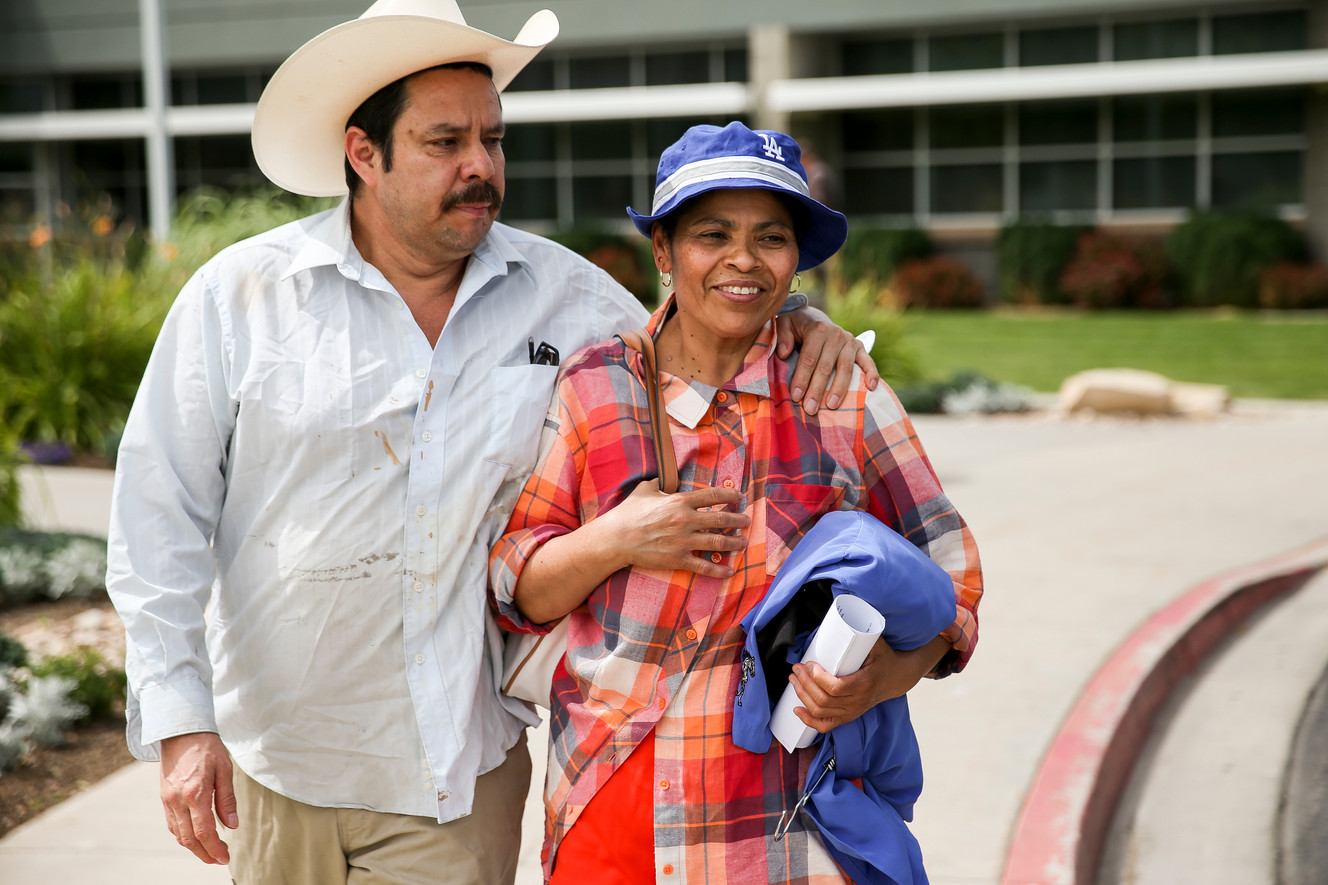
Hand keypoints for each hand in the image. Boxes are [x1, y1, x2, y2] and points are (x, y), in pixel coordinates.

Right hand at [159, 731, 237, 864]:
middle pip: (189, 838)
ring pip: (178, 833)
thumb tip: (232, 825)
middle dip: (204, 854)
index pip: (205, 831)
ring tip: (209, 853)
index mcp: (196, 792)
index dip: (215, 848)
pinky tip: (195, 837)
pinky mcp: (164, 797)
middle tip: (219, 860)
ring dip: (193, 847)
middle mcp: (178, 799)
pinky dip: (183, 835)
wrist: (181, 731)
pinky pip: (172, 823)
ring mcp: (168, 799)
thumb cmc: (207, 747)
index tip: (225, 857)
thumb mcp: (225, 769)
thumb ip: (227, 799)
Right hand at [514, 482, 749, 624]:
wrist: (617, 538)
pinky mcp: (678, 559)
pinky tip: (730, 570)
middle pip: (721, 519)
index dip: (730, 495)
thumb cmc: (628, 513)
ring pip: (718, 542)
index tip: (739, 496)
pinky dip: (719, 569)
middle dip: (738, 520)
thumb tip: (661, 478)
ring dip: (734, 542)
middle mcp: (686, 520)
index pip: (713, 496)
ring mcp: (684, 541)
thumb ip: (657, 483)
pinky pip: (704, 566)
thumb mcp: (644, 490)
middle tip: (746, 521)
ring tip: (742, 542)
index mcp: (680, 501)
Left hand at [775, 307, 879, 413]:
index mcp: (817, 329)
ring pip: (845, 368)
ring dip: (839, 389)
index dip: (802, 378)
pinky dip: (872, 374)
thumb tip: (783, 354)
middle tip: (810, 409)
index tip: (796, 396)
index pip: (809, 358)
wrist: (814, 317)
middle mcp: (835, 335)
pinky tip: (870, 388)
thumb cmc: (797, 327)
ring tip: (831, 406)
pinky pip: (868, 361)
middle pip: (826, 367)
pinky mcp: (860, 347)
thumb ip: (782, 337)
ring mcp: (850, 341)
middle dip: (817, 390)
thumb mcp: (785, 324)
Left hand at [790, 635, 948, 732]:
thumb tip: (843, 611)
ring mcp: (853, 711)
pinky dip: (810, 720)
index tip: (809, 663)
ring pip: (822, 711)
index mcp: (865, 683)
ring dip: (803, 696)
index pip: (836, 687)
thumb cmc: (885, 658)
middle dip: (805, 684)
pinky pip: (826, 725)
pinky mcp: (848, 716)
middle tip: (796, 668)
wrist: (898, 677)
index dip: (817, 678)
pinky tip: (797, 710)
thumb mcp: (877, 642)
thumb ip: (862, 630)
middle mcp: (858, 702)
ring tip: (793, 680)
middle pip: (824, 700)